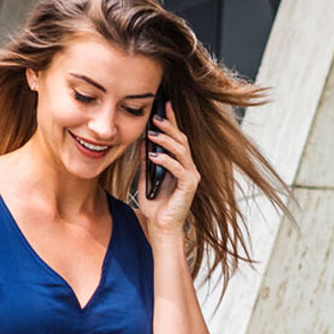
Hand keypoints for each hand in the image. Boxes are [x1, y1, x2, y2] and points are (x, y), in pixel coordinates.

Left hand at [138, 105, 197, 244]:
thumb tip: (142, 143)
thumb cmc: (155, 207)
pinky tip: (154, 156)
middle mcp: (189, 168)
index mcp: (180, 165)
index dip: (172, 121)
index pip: (177, 138)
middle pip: (181, 141)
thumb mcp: (145, 179)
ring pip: (182, 152)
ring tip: (152, 134)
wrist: (161, 229)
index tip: (164, 105)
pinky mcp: (189, 186)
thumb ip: (146, 162)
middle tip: (156, 116)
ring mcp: (191, 177)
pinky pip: (179, 169)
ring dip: (167, 141)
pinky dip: (166, 161)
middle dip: (169, 126)